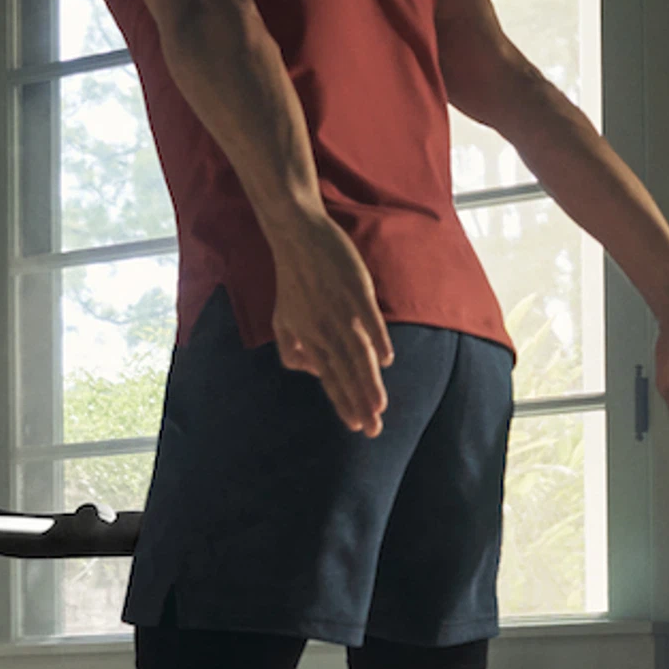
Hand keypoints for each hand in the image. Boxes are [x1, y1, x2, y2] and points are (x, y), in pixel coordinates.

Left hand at [266, 211, 393, 435]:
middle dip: (359, 404)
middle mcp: (324, 331)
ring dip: (368, 384)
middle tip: (373, 430)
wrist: (297, 237)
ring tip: (379, 407)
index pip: (329, 378)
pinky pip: (369, 321)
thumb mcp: (281, 318)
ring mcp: (341, 312)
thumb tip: (314, 372)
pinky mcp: (356, 292)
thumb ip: (292, 349)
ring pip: (357, 355)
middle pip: (345, 374)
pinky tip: (386, 361)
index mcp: (308, 339)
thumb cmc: (293, 280)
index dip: (343, 402)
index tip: (355, 425)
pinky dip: (377, 341)